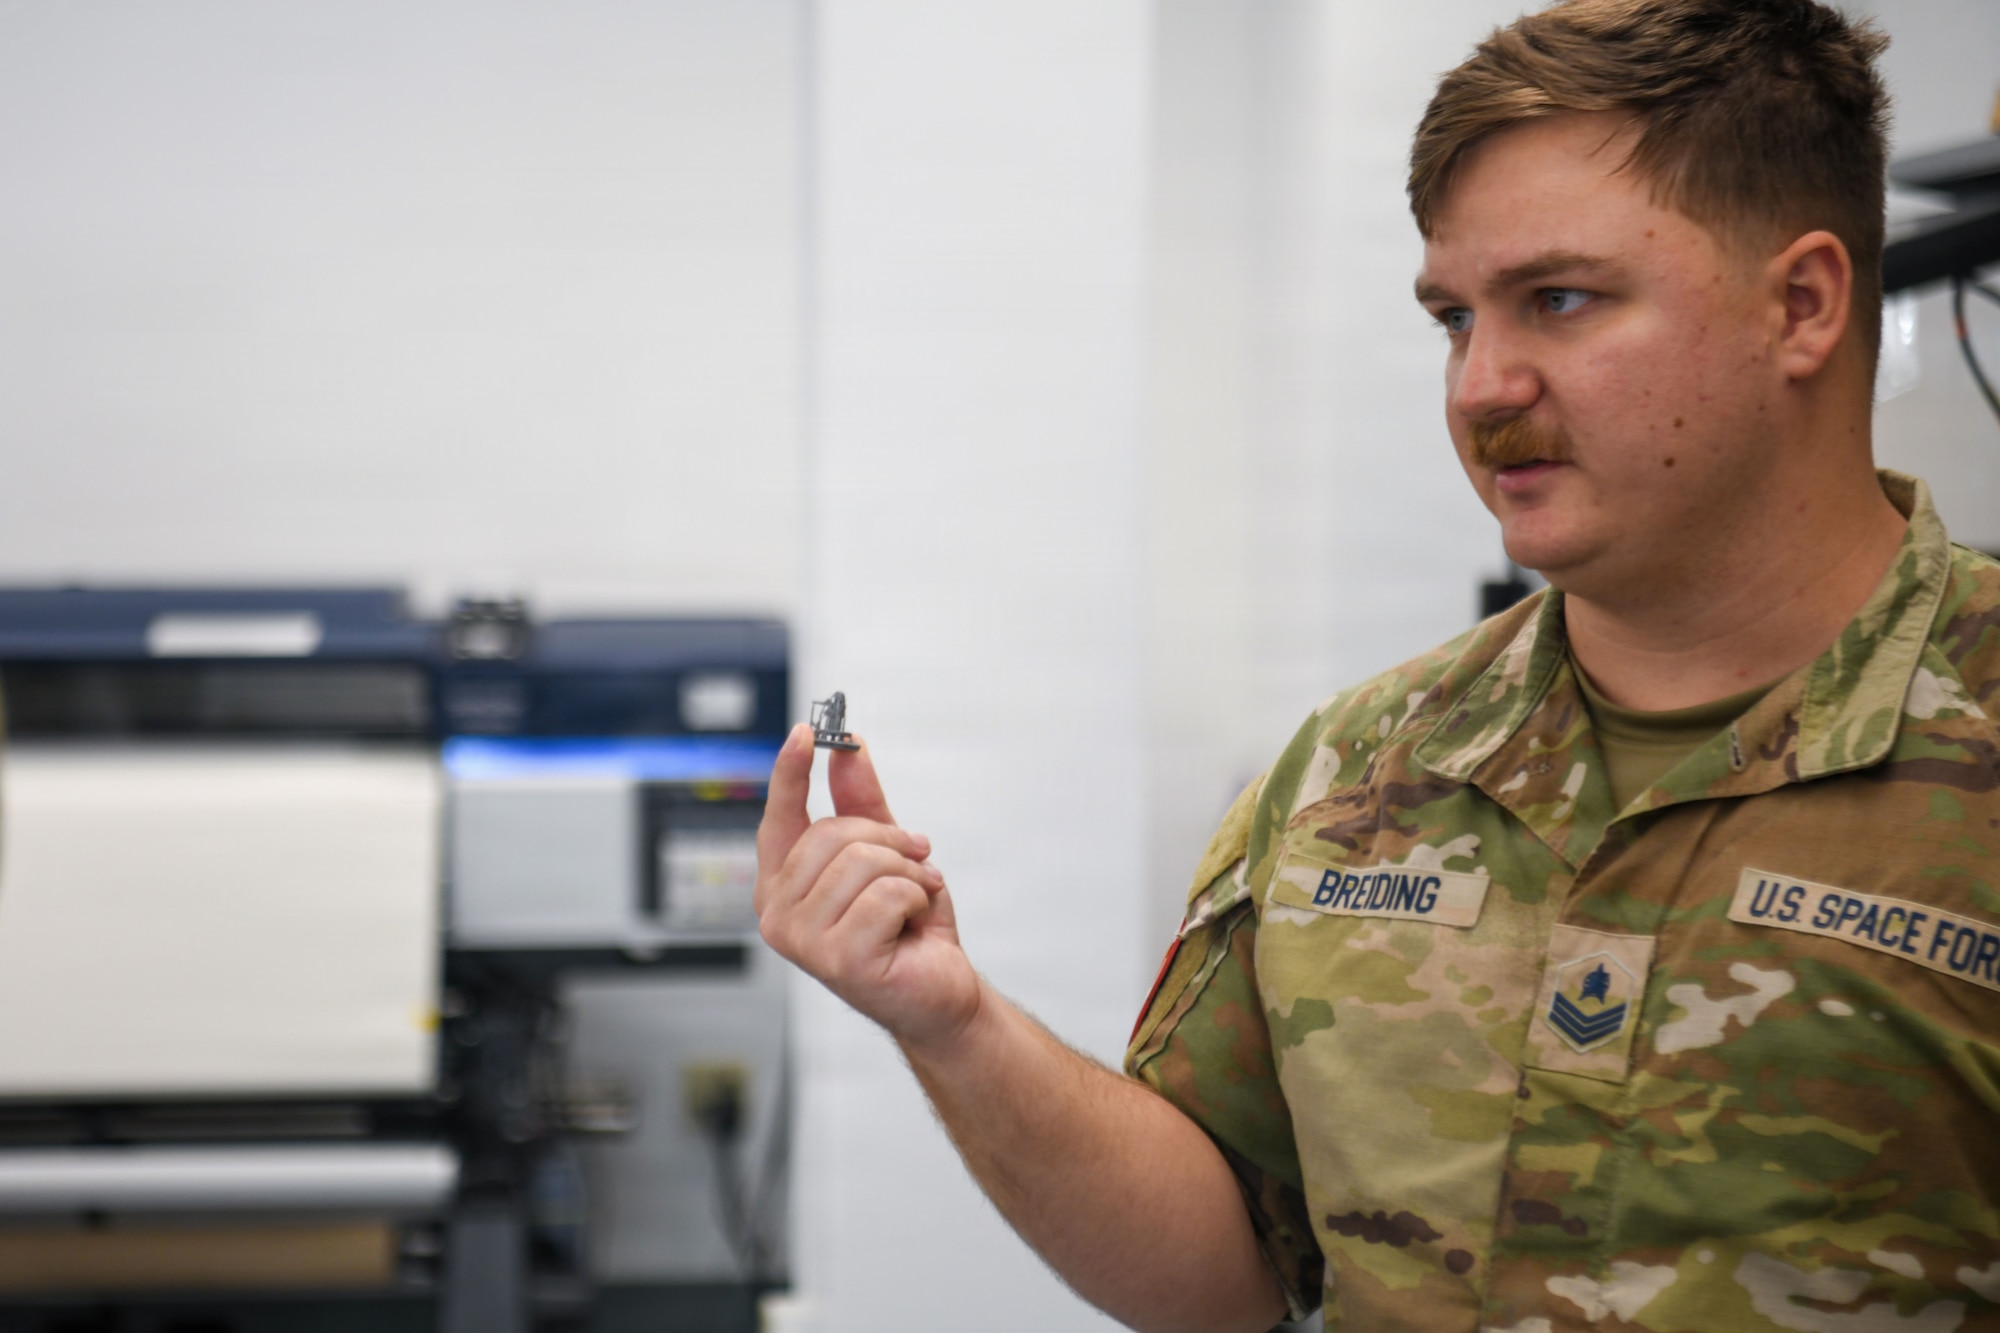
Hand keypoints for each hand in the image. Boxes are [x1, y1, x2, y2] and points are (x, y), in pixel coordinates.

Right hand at [755, 723, 982, 1050]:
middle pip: (834, 834)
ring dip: (908, 874)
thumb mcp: (887, 853)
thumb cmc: (906, 929)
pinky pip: (886, 895)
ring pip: (862, 862)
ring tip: (915, 898)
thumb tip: (848, 748)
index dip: (790, 773)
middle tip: (916, 861)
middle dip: (890, 840)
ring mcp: (802, 941)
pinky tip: (912, 926)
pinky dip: (915, 900)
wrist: (938, 992)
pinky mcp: (836, 960)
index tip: (807, 732)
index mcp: (782, 886)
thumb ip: (861, 802)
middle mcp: (778, 913)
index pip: (780, 818)